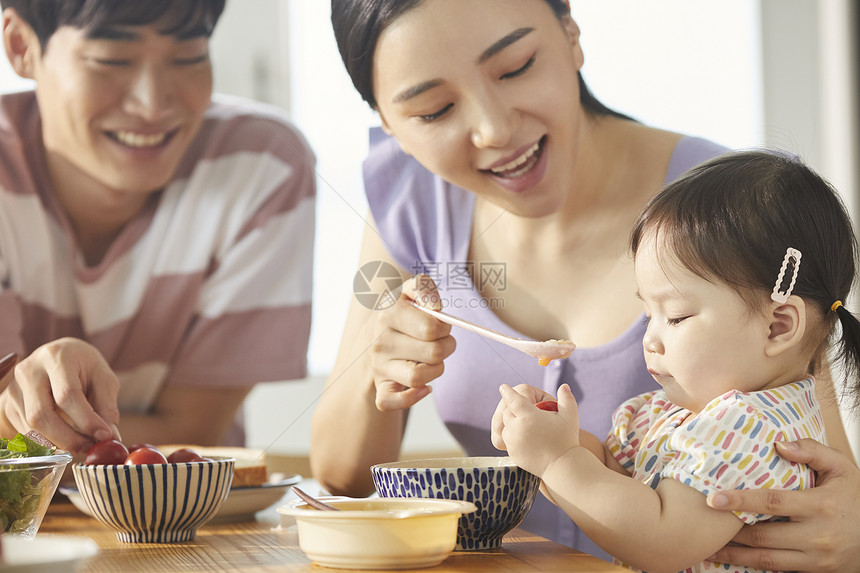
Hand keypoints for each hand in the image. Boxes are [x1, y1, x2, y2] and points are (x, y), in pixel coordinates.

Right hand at [0, 338, 119, 452]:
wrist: (59, 357)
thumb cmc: (84, 367)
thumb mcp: (103, 379)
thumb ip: (107, 407)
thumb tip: (110, 437)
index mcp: (56, 357)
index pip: (67, 395)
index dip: (86, 420)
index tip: (104, 436)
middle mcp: (29, 371)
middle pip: (42, 415)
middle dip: (69, 438)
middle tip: (91, 448)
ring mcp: (14, 389)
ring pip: (31, 428)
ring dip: (59, 443)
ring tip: (83, 444)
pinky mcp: (8, 405)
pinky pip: (25, 433)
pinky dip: (47, 442)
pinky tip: (66, 439)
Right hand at [369, 274, 455, 410]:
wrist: (372, 337)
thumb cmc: (400, 313)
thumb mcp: (409, 291)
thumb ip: (424, 287)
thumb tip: (435, 307)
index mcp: (388, 314)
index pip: (431, 329)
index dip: (444, 328)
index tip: (440, 326)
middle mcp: (380, 342)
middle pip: (433, 354)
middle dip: (446, 347)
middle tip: (440, 342)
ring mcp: (378, 367)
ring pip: (420, 378)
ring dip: (436, 370)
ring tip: (432, 360)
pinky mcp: (380, 388)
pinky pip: (391, 402)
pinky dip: (412, 398)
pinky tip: (424, 386)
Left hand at [492, 383, 579, 476]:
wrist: (562, 466)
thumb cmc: (567, 439)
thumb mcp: (570, 416)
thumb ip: (567, 399)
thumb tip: (564, 386)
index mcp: (529, 416)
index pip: (513, 400)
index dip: (508, 392)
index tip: (503, 387)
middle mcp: (518, 428)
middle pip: (508, 412)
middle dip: (512, 409)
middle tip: (518, 407)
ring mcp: (514, 441)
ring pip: (506, 427)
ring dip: (512, 423)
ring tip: (522, 423)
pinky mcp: (513, 453)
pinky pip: (508, 440)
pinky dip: (513, 436)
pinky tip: (523, 436)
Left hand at [706, 439, 859, 571]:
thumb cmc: (854, 497)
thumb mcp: (841, 468)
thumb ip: (812, 451)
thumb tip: (778, 444)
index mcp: (820, 506)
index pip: (773, 502)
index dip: (741, 500)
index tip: (713, 498)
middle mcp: (817, 536)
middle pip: (763, 535)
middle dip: (729, 531)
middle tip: (701, 523)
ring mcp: (816, 559)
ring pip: (766, 559)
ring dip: (734, 555)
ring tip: (707, 548)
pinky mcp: (814, 572)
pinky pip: (777, 570)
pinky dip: (752, 565)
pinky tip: (731, 559)